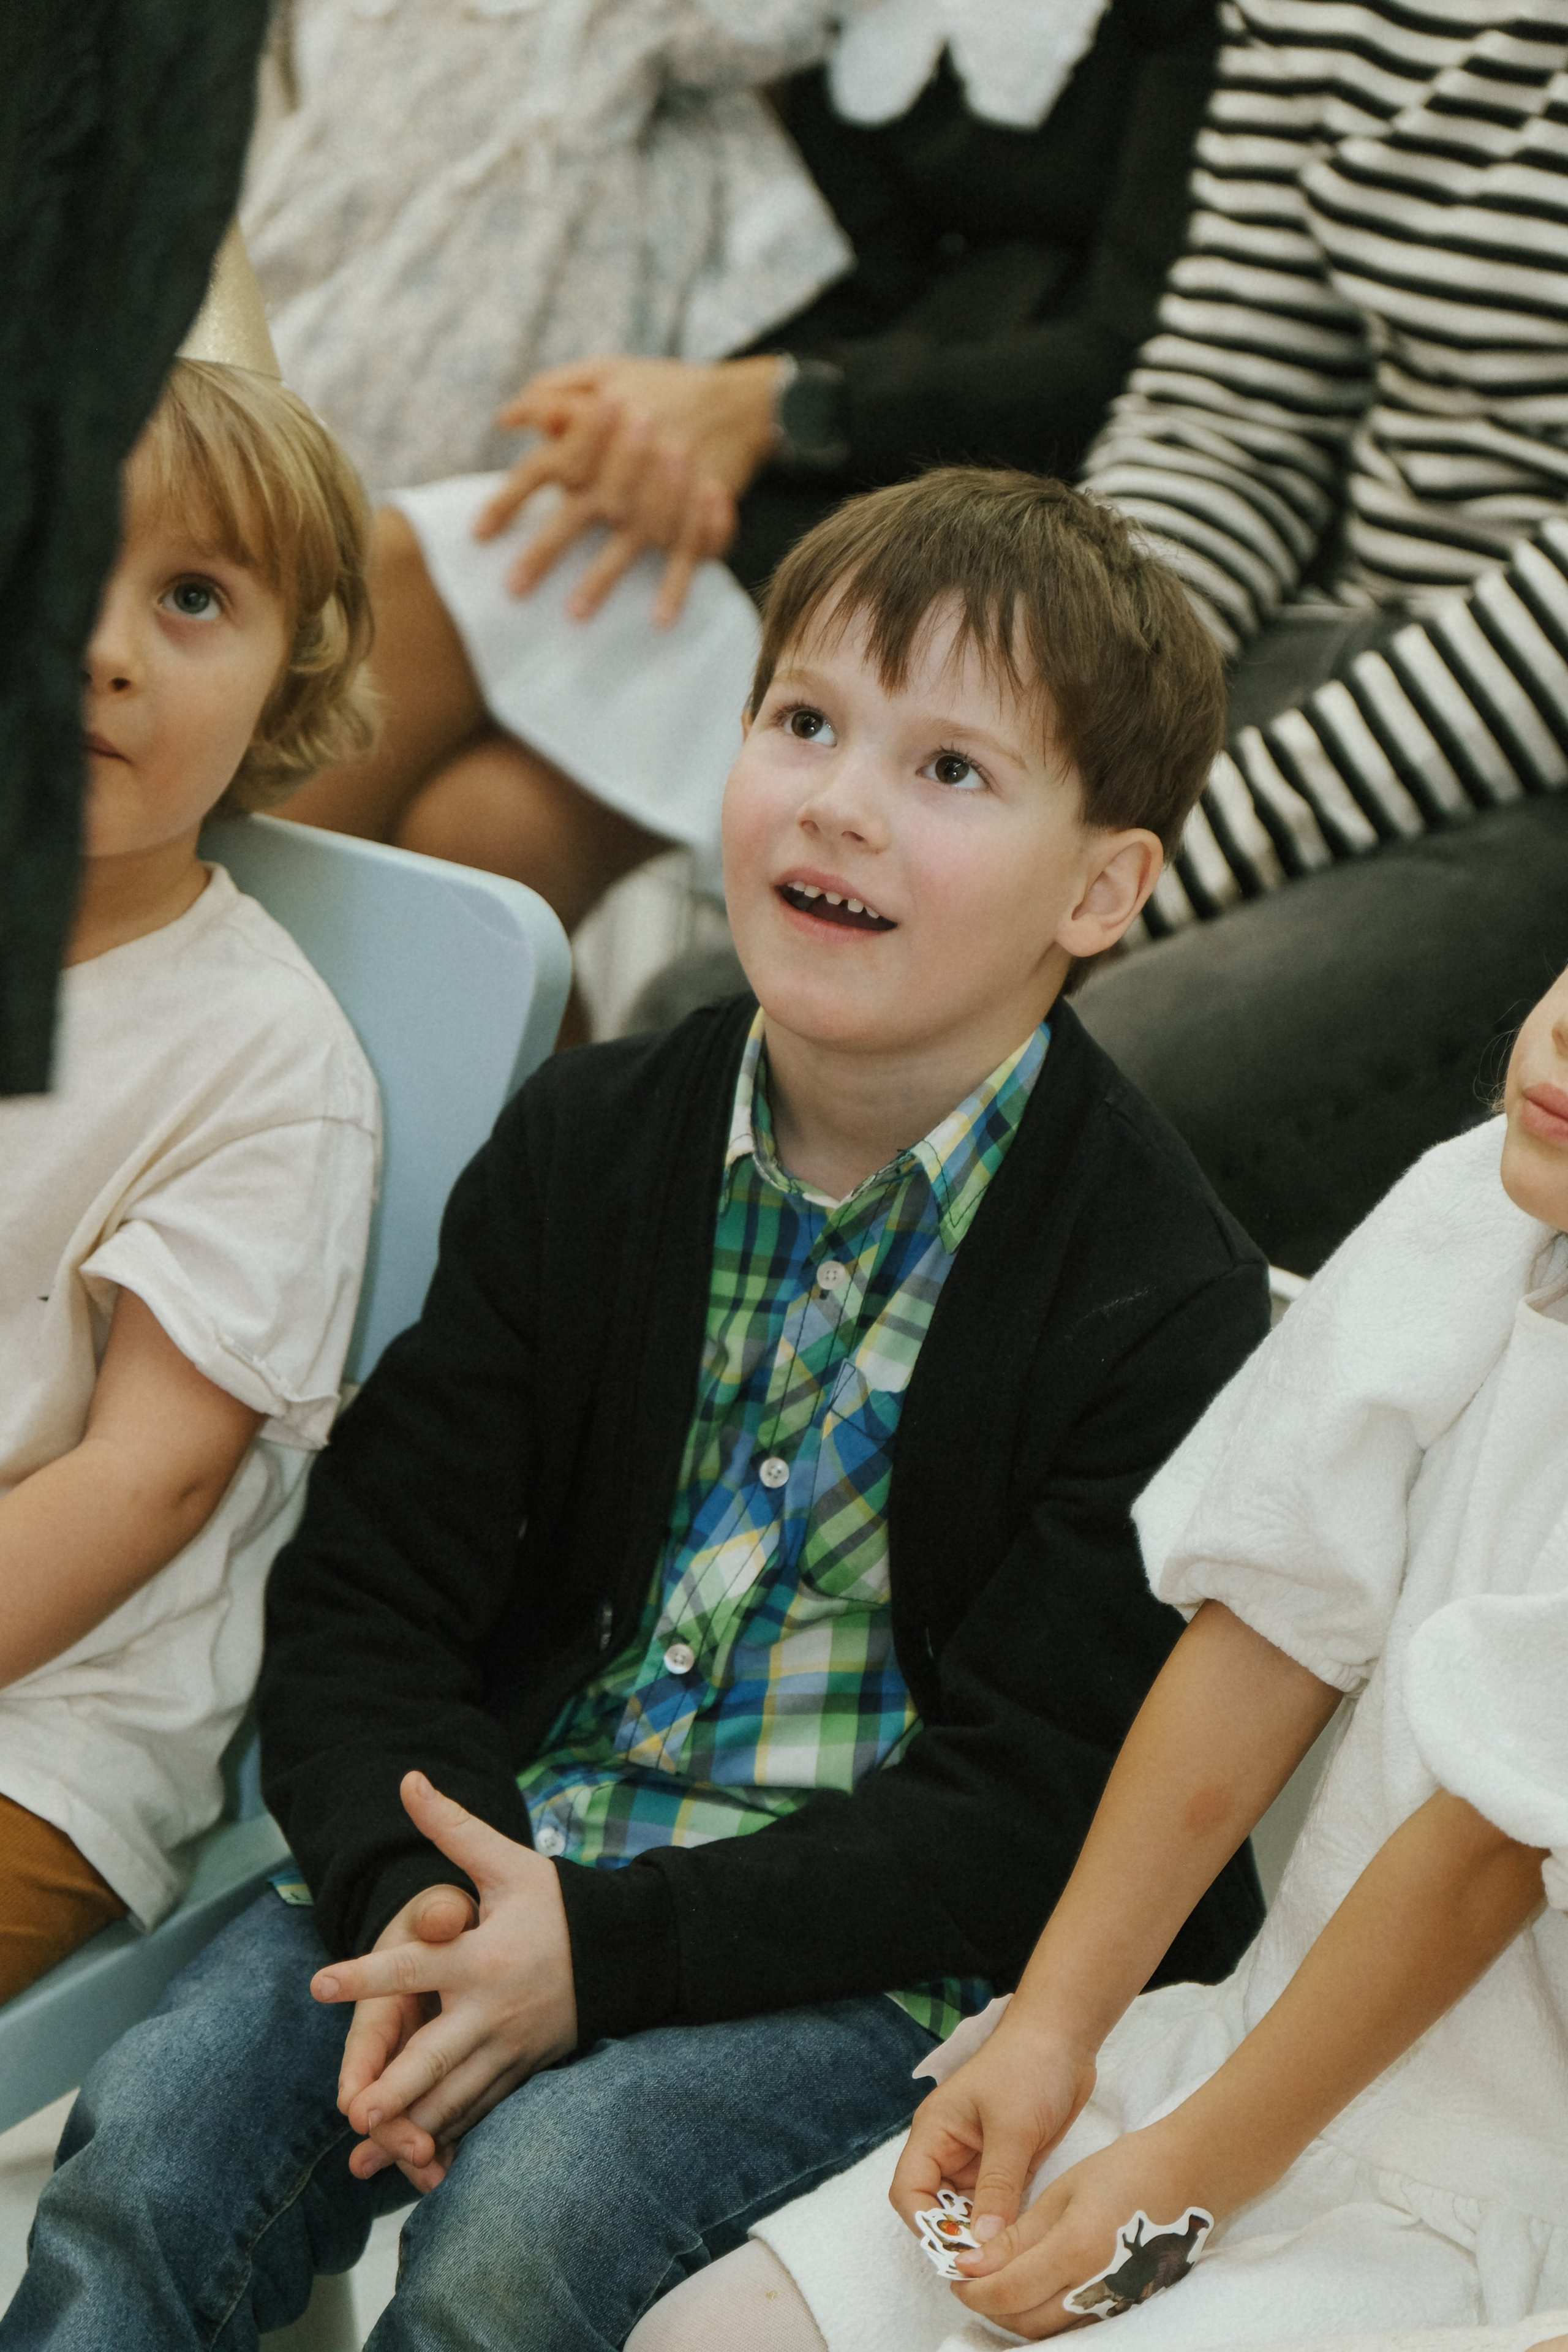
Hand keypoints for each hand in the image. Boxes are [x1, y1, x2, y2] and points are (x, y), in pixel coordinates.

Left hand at [312, 1773, 576, 2189]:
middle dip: (396, 2088)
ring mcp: (508, 2050)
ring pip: (455, 2098)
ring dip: (411, 2130)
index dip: (367, 1974)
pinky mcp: (520, 2074)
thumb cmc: (554, 1904)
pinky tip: (414, 2165)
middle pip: (436, 2056)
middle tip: (355, 2111)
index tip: (320, 1983)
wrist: (623, 1952)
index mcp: (482, 1957)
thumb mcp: (506, 1863)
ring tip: (367, 2158)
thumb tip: (408, 1781)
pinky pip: (479, 2114)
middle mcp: (491, 2010)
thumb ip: (453, 1829)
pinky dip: (447, 2139)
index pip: (415, 1966)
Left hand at [473, 354, 783, 623]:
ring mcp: (664, 494)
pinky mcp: (699, 511)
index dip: (507, 502)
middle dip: (543, 553)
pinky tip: (661, 619)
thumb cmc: (662, 385)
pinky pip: (687, 556)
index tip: (478, 535)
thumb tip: (505, 418)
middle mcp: (625, 468)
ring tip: (575, 615)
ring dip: (601, 581)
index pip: (541, 469)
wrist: (738, 398)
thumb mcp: (607, 370)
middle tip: (514, 589)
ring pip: (626, 544)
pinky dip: (676, 588)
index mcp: (596, 432)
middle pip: (576, 516)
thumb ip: (554, 391)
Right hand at [890, 2014, 1096, 2247]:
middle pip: (937, 2208)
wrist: (1065, 2038)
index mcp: (934, 2133)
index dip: (926, 2225)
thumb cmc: (1028, 2069)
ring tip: (1007, 2262)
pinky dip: (1004, 2226)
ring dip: (982, 2236)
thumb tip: (982, 2244)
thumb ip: (997, 2187)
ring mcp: (980, 2160)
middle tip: (988, 2267)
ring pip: (968, 2212)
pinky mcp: (1008, 2165)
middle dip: (955, 2237)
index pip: (909, 2192)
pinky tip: (1022, 2244)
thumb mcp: (1011, 2129)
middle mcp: (950, 2151)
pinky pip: (997, 2206)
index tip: (959, 2253)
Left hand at [945, 2119, 1213, 2340]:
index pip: (1009, 2291)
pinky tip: (1032, 2288)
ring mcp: (1115, 2305)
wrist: (1188, 2177)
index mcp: (1077, 2251)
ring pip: (1048, 2330)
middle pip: (1025, 2322)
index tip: (954, 2273)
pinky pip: (1073, 2324)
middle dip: (988, 2306)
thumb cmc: (1125, 2171)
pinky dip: (1044, 2314)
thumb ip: (1020, 2234)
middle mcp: (1097, 2290)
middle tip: (968, 2280)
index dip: (974, 2289)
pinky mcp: (1126, 2308)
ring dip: (1014, 2314)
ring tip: (994, 2281)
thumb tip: (975, 2262)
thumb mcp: (1065, 2190)